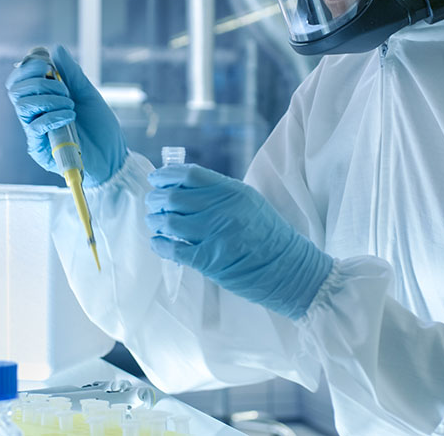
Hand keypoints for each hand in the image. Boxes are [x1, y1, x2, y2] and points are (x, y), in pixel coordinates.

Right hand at [6, 44, 127, 186]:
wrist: (113, 155)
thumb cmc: (100, 126)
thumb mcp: (88, 93)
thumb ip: (71, 73)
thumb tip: (55, 48)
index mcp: (43, 97)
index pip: (20, 78)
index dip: (28, 65)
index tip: (46, 62)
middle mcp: (35, 112)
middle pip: (15, 89)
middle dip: (40, 82)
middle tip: (65, 89)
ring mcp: (35, 130)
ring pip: (22, 105)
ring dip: (48, 99)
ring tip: (70, 105)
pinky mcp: (39, 147)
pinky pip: (34, 126)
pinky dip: (52, 116)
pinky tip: (69, 117)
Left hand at [145, 164, 332, 319]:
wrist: (289, 268)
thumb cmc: (268, 235)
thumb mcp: (249, 202)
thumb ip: (220, 193)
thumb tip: (183, 187)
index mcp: (233, 191)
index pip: (189, 175)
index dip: (166, 175)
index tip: (155, 179)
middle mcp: (222, 209)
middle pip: (174, 197)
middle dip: (156, 200)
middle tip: (153, 204)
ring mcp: (215, 235)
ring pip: (170, 222)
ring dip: (156, 221)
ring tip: (156, 222)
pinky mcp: (210, 261)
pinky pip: (174, 249)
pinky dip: (160, 245)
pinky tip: (158, 243)